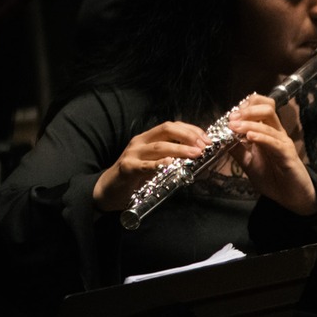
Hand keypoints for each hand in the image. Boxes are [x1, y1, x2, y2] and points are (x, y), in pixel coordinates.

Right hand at [92, 121, 210, 211]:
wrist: (109, 189)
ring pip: (159, 146)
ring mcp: (133, 154)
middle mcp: (141, 142)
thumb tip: (197, 159)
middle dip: (188, 135)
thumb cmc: (136, 176)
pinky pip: (144, 165)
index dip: (191, 130)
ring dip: (179, 149)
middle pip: (166, 130)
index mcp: (148, 138)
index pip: (172, 127)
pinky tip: (170, 164)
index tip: (207, 139)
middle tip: (204, 146)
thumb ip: (172, 159)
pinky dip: (158, 164)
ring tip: (195, 154)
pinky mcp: (127, 167)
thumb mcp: (156, 164)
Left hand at [227, 96, 316, 216]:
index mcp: (267, 132)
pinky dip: (261, 137)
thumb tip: (221, 137)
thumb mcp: (248, 163)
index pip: (259, 107)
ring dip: (249, 124)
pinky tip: (249, 138)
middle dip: (247, 109)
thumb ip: (237, 150)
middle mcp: (276, 133)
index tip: (230, 116)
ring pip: (268, 124)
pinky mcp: (288, 155)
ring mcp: (283, 143)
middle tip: (232, 118)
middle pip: (267, 107)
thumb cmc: (273, 180)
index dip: (244, 107)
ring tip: (234, 127)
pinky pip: (275, 142)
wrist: (291, 198)